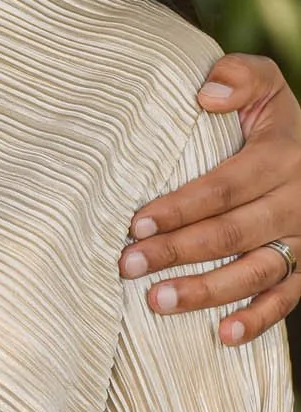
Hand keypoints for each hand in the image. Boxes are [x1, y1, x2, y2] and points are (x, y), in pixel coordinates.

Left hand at [120, 53, 300, 345]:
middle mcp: (299, 201)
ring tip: (156, 303)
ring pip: (257, 271)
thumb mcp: (266, 83)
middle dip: (178, 250)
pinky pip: (288, 298)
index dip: (181, 206)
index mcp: (282, 156)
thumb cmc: (271, 118)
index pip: (226, 186)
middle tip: (127, 265)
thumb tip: (207, 95)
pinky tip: (223, 335)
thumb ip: (240, 77)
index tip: (135, 222)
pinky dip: (258, 319)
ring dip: (207, 291)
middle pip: (234, 232)